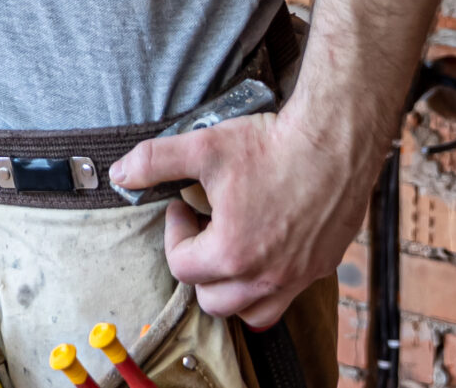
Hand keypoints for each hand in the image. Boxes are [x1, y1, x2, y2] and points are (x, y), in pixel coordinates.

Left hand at [107, 108, 382, 327]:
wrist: (335, 142)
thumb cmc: (271, 146)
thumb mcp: (204, 146)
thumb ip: (155, 162)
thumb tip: (120, 172)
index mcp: (231, 253)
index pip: (181, 267)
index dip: (174, 233)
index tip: (183, 206)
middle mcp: (265, 276)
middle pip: (213, 301)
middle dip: (199, 268)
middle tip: (204, 231)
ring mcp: (297, 277)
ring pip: (253, 313)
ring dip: (234, 291)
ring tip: (231, 252)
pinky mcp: (321, 268)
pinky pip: (289, 297)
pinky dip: (270, 286)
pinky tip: (267, 248)